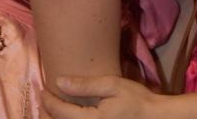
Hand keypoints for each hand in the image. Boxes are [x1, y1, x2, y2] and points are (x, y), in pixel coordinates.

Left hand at [41, 76, 165, 118]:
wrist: (153, 118)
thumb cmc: (135, 99)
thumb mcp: (112, 85)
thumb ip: (85, 85)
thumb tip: (59, 81)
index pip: (60, 112)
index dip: (48, 100)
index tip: (43, 89)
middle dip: (46, 114)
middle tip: (43, 101)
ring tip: (49, 111)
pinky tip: (66, 117)